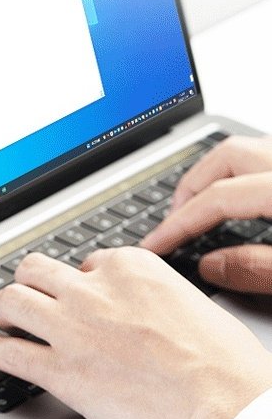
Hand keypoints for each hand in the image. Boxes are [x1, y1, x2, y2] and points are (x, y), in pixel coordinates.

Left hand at [0, 248, 271, 418]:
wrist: (224, 397)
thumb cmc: (221, 359)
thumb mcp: (187, 300)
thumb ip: (152, 296)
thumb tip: (143, 307)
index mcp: (128, 267)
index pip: (84, 264)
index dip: (77, 283)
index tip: (75, 294)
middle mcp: (92, 290)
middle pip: (37, 271)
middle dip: (28, 282)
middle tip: (25, 295)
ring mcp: (72, 329)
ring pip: (11, 301)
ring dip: (0, 309)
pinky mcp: (60, 371)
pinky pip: (6, 353)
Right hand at [141, 135, 271, 292]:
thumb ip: (257, 269)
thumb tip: (212, 267)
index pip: (218, 198)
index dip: (180, 223)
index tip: (157, 244)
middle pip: (228, 155)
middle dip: (192, 186)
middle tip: (174, 221)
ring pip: (249, 149)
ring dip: (219, 173)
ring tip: (203, 204)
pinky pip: (267, 158)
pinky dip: (246, 172)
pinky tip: (245, 197)